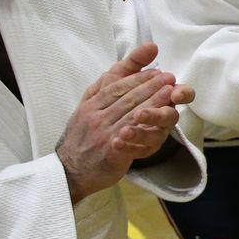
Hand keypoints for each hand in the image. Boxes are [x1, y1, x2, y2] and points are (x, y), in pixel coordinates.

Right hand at [57, 43, 193, 203]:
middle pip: (126, 99)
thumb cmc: (83, 135)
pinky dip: (141, 130)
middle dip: (149, 86)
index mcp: (91, 105)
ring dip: (152, 103)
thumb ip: (105, 86)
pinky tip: (155, 123)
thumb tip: (114, 68)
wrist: (69, 170)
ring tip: (169, 93)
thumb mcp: (88, 107)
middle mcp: (96, 117)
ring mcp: (103, 135)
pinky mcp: (110, 153)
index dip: (137, 78)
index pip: (116, 87)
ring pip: (130, 116)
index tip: (156, 71)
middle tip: (169, 77)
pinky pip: (129, 140)